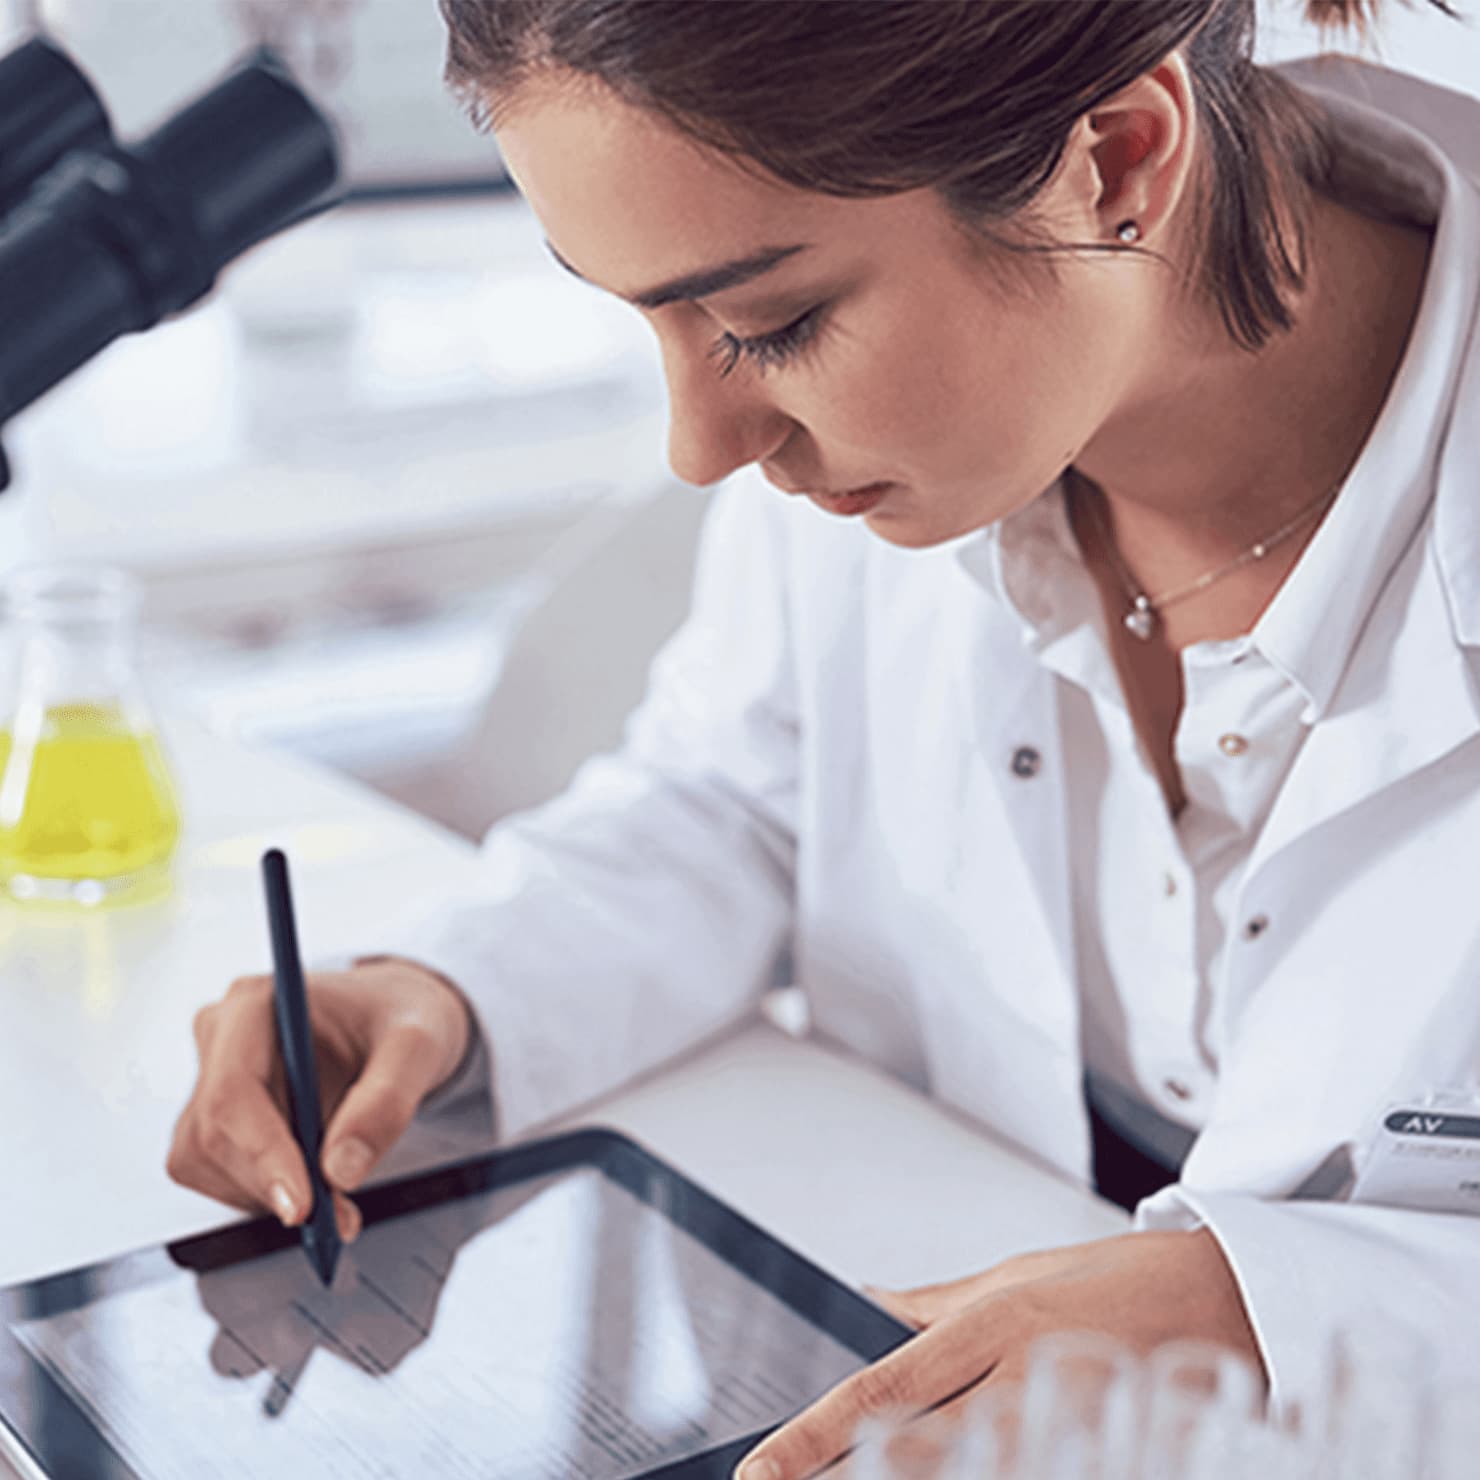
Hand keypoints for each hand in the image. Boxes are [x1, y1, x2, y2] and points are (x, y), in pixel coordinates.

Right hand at [167, 957, 473, 1240]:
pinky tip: (312, 1183)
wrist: (393, 1018)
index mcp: (256, 1003)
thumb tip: (339, 1172)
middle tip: (336, 1218)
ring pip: (206, 1164)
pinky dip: (264, 1194)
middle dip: (272, 1186)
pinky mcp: (215, 1119)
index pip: (233, 1091)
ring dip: (267, 1195)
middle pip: (212, 1135)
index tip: (302, 1207)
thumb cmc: (401, 1017)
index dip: (262, 1154)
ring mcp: (209, 1078)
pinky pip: (219, 1174)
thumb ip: (387, 1100)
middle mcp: (220, 1037)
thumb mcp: (418, 1045)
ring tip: (335, 1195)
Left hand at [734, 1229, 1262, 1479]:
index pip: (884, 1388)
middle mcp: (1025, 1376)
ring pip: (975, 1476)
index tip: (762, 1470)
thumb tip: (870, 1301)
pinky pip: (1039, 1479)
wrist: (1236, 1295)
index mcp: (995, 1323)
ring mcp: (1074, 1426)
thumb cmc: (1125, 1280)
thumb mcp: (1021, 1273)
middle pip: (919, 1450)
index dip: (814, 1436)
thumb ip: (938, 1302)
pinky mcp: (1117, 1456)